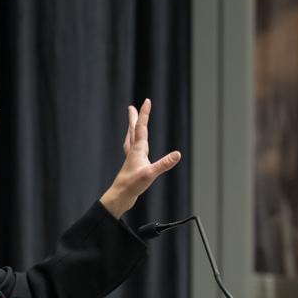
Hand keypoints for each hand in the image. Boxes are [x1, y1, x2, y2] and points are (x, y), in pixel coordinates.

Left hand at [100, 99, 181, 218]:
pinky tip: (135, 150)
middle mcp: (133, 152)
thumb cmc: (132, 185)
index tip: (147, 101)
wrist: (119, 196)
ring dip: (131, 130)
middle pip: (133, 130)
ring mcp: (131, 159)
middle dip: (133, 118)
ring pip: (130, 140)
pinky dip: (132, 145)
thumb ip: (164, 164)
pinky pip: (131, 150)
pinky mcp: (131, 167)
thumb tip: (178, 154)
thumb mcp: (151, 174)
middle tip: (131, 108)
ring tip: (131, 125)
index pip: (142, 127)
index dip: (145, 114)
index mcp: (138, 150)